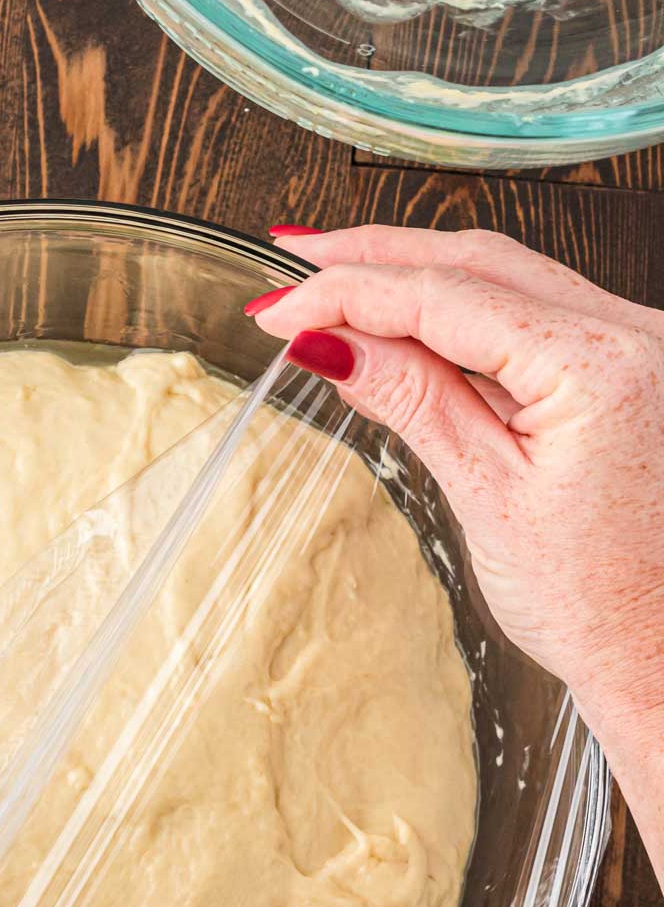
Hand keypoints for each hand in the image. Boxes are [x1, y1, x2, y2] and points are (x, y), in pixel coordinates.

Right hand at [249, 225, 663, 870]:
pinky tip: (404, 317)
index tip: (280, 307)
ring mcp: (639, 341)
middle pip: (477, 259)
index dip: (348, 293)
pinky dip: (460, 307)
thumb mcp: (488, 496)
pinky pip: (532, 309)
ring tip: (332, 280)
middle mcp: (637, 333)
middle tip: (292, 262)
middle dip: (374, 257)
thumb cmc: (600, 601)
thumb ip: (412, 400)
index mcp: (603, 366)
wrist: (660, 650)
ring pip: (504, 273)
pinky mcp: (629, 361)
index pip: (446, 296)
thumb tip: (331, 343)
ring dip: (414, 272)